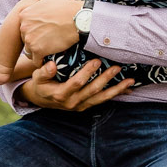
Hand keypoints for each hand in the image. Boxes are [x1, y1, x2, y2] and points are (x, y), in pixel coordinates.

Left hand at [17, 0, 81, 57]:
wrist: (79, 20)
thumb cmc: (66, 7)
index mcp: (24, 14)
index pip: (24, 26)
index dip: (34, 29)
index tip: (44, 30)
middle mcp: (23, 27)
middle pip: (25, 38)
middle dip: (35, 40)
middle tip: (48, 40)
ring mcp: (30, 39)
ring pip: (30, 50)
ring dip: (38, 51)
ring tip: (49, 48)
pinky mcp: (38, 50)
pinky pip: (36, 60)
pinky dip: (42, 61)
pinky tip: (49, 58)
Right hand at [17, 55, 133, 111]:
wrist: (42, 100)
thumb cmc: (41, 84)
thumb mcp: (37, 77)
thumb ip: (44, 71)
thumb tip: (52, 65)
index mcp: (61, 94)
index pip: (77, 83)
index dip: (87, 72)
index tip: (96, 61)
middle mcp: (73, 102)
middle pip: (93, 90)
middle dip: (106, 79)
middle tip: (117, 67)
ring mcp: (81, 105)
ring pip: (101, 98)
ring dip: (116, 89)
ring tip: (130, 81)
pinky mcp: (87, 106)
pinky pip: (102, 100)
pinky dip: (115, 94)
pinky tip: (128, 89)